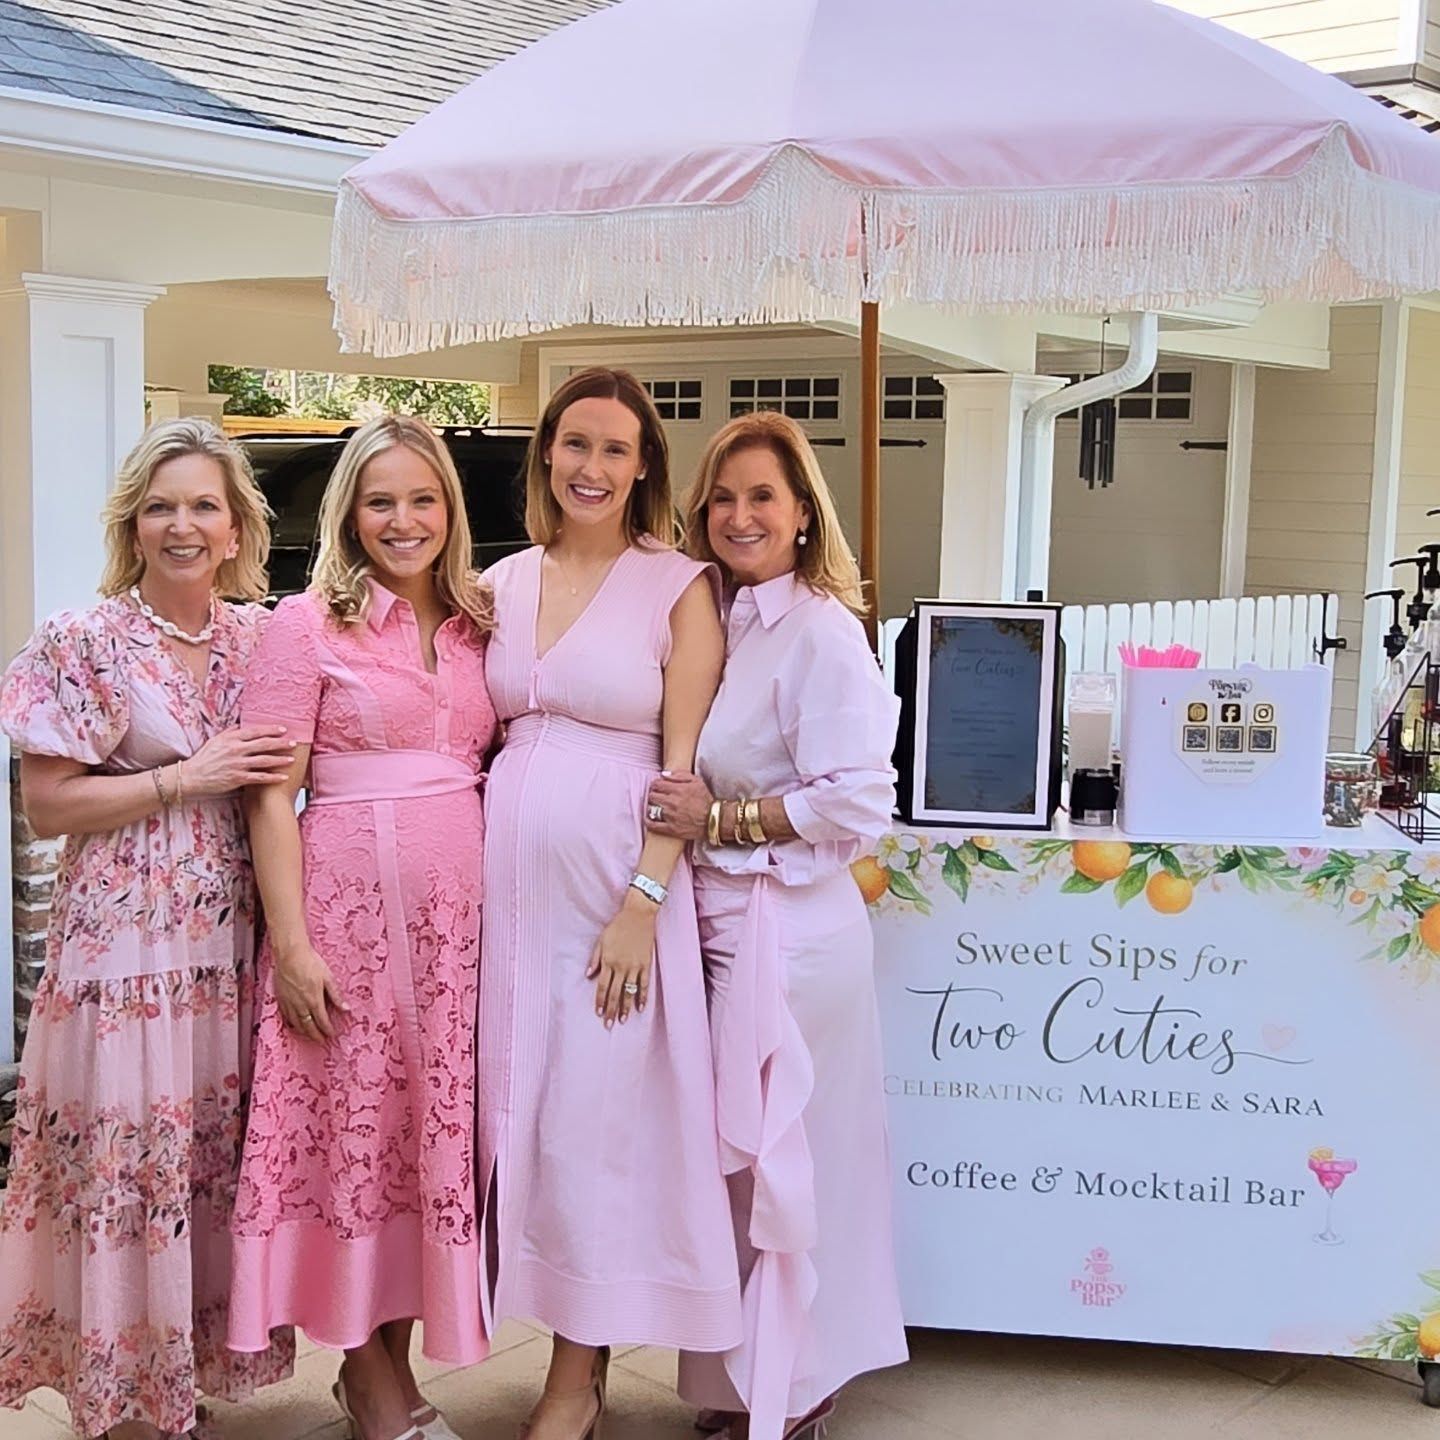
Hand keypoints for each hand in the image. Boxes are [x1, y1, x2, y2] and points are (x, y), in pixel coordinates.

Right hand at [182, 725, 296, 797]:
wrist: (191, 777)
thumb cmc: (204, 758)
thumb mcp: (215, 740)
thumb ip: (230, 732)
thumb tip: (241, 725)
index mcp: (231, 739)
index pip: (255, 731)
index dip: (271, 730)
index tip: (284, 729)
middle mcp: (236, 750)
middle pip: (263, 744)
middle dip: (281, 743)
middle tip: (294, 743)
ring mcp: (237, 764)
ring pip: (264, 760)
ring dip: (280, 760)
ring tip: (292, 759)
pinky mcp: (237, 778)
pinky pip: (259, 777)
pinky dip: (273, 777)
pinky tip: (283, 777)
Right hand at [273, 942, 349, 1040]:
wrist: (290, 954)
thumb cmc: (310, 963)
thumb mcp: (328, 977)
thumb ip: (336, 995)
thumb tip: (346, 1009)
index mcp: (314, 1000)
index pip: (322, 1021)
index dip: (328, 1030)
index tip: (332, 1035)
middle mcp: (300, 1005)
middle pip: (308, 1026)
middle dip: (315, 1035)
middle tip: (321, 1041)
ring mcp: (289, 1003)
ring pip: (296, 1024)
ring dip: (303, 1032)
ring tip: (309, 1036)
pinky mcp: (280, 998)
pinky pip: (286, 1017)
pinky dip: (291, 1024)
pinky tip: (295, 1025)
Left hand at [586, 891, 656, 1025]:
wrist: (638, 915)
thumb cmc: (617, 926)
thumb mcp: (601, 940)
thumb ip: (595, 959)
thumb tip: (588, 975)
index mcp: (609, 961)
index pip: (603, 986)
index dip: (600, 1001)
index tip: (599, 1013)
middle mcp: (621, 966)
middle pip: (615, 993)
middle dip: (611, 1010)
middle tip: (609, 1025)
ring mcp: (635, 966)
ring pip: (629, 991)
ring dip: (625, 1007)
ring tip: (623, 1020)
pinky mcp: (646, 964)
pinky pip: (644, 984)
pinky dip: (642, 996)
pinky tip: (640, 1007)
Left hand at [645, 770, 712, 841]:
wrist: (714, 820)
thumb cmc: (706, 799)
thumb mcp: (697, 781)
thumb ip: (680, 775)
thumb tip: (663, 774)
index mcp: (678, 789)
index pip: (656, 784)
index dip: (655, 784)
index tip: (658, 787)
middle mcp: (672, 802)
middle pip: (652, 795)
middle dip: (653, 794)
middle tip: (657, 796)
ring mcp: (670, 816)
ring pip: (651, 808)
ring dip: (652, 806)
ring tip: (656, 806)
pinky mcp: (671, 829)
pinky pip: (653, 824)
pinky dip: (649, 821)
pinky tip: (649, 818)